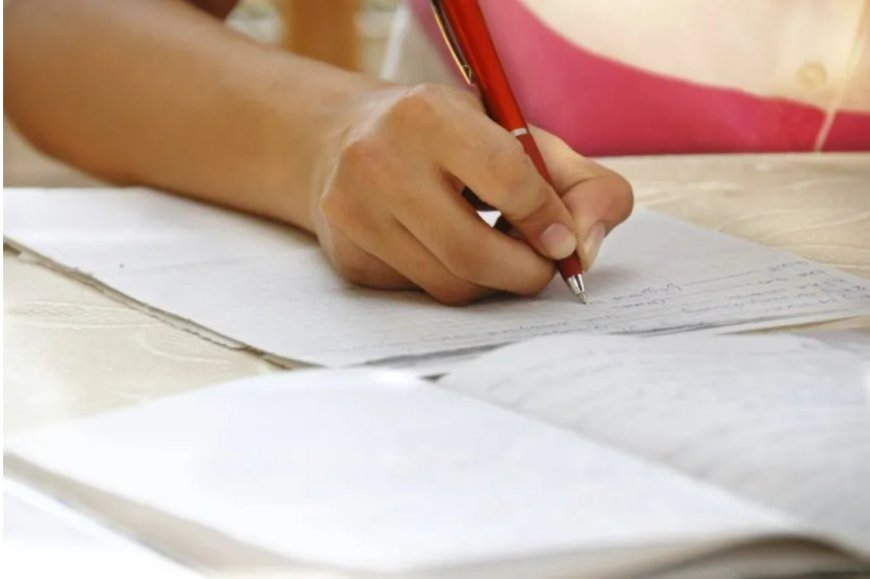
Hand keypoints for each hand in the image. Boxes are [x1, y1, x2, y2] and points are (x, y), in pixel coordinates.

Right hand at [310, 83, 632, 304]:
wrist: (342, 138)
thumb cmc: (445, 135)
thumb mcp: (513, 132)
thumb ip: (576, 181)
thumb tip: (587, 247)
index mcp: (427, 114)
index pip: (506, 176)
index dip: (547, 218)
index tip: (563, 241)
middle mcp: (377, 161)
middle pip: (472, 252)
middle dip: (526, 273)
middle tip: (542, 268)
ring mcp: (353, 214)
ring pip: (448, 284)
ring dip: (492, 283)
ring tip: (498, 252)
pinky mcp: (347, 257)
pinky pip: (421, 293)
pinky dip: (451, 280)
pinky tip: (448, 250)